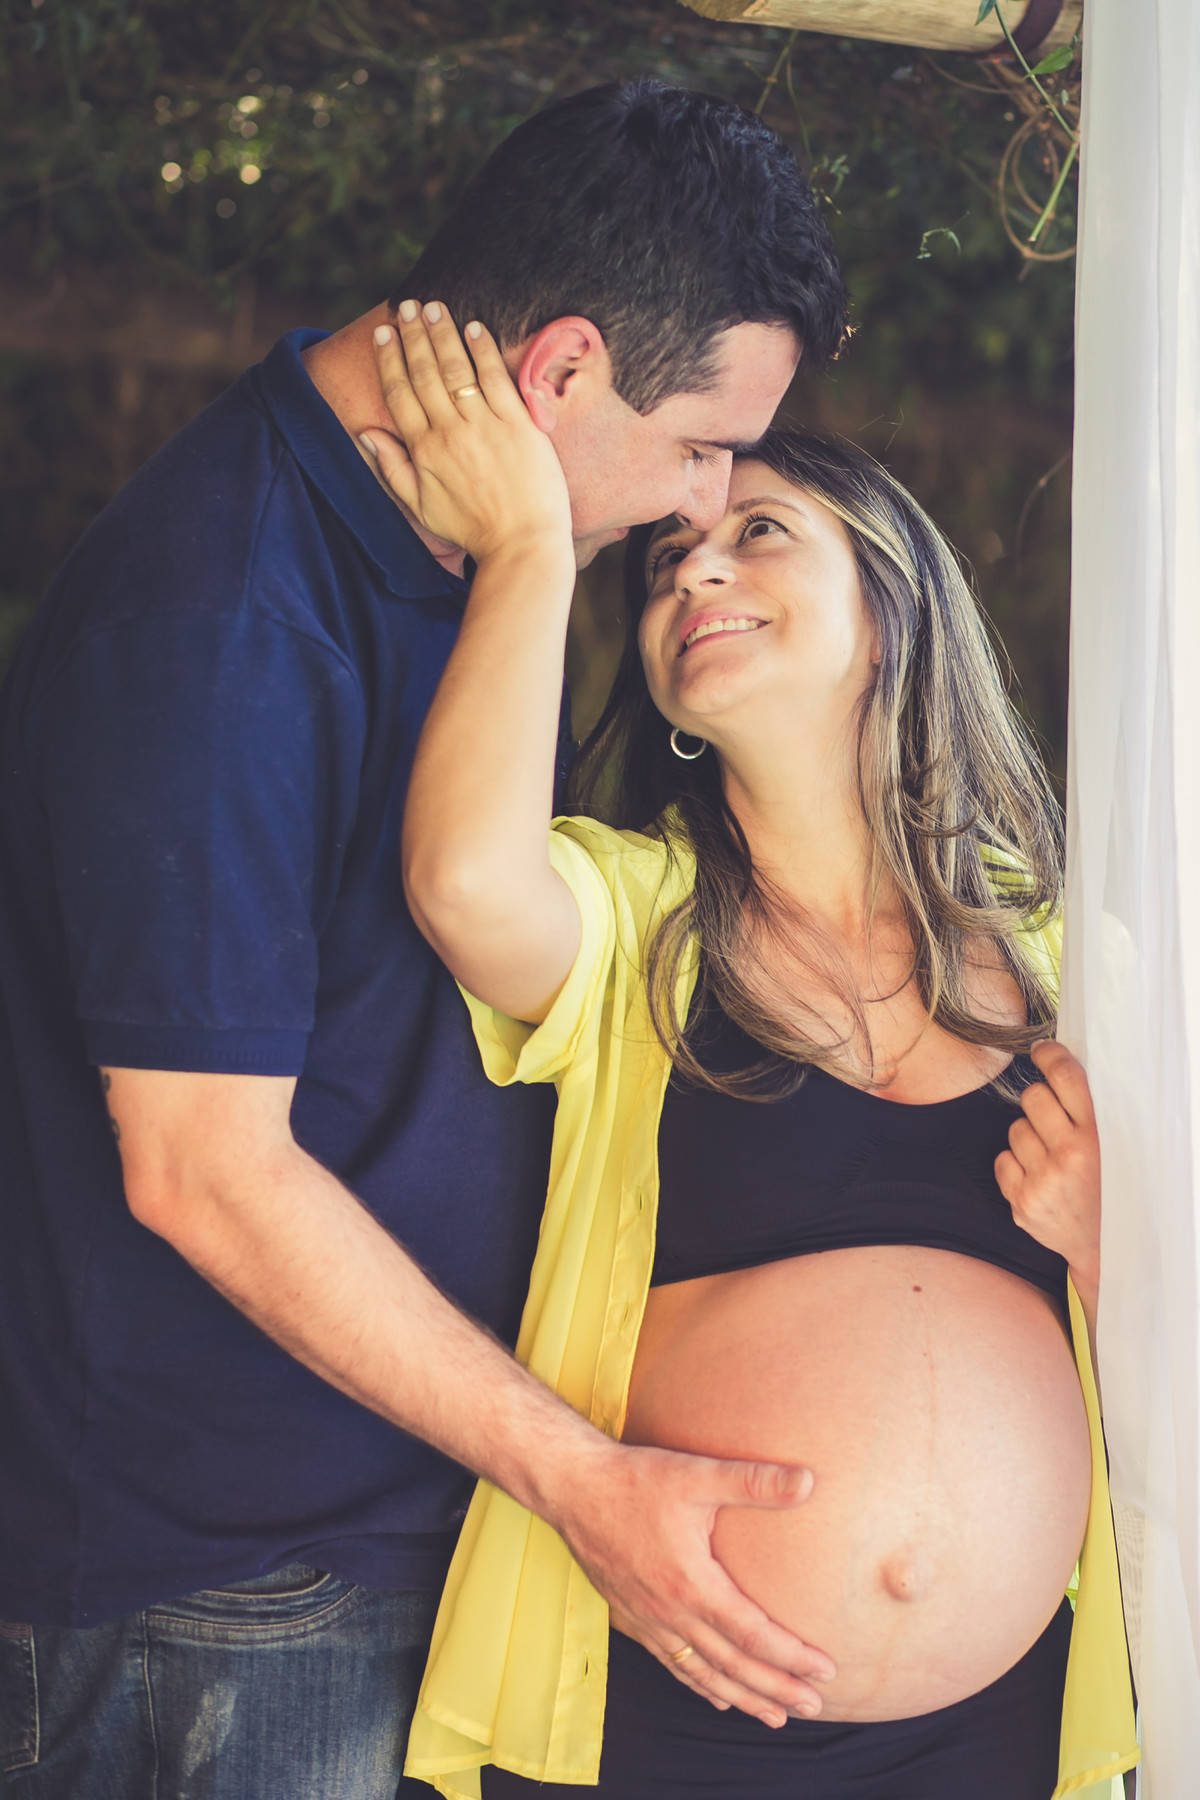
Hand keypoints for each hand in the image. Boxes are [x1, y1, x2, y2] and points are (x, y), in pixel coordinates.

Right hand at [362, 303, 572, 566]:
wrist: (521, 544)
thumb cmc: (472, 529)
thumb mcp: (421, 508)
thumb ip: (392, 469)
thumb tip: (366, 434)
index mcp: (424, 450)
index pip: (400, 393)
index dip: (390, 359)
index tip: (384, 333)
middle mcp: (450, 431)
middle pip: (425, 372)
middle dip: (413, 335)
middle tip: (407, 306)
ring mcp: (485, 424)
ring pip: (456, 368)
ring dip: (442, 333)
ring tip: (434, 307)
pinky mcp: (518, 423)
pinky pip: (496, 377)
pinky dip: (483, 349)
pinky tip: (473, 328)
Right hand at [551, 1437, 834, 1726]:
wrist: (573, 1489)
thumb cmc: (635, 1480)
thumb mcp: (698, 1474)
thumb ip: (754, 1482)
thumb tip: (807, 1481)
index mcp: (692, 1585)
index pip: (753, 1634)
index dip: (792, 1656)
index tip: (825, 1670)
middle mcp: (670, 1613)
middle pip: (732, 1666)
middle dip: (776, 1689)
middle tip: (813, 1706)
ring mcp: (647, 1621)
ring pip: (701, 1674)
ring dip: (742, 1697)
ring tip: (774, 1716)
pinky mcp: (629, 1618)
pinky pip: (671, 1664)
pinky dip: (699, 1684)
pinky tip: (715, 1696)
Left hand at [995, 1039, 1100, 1291]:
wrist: (1107, 1248)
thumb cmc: (1112, 1189)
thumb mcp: (1118, 1148)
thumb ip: (1093, 1113)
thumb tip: (1064, 1064)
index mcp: (1098, 1136)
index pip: (1066, 1077)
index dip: (1050, 1056)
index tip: (1043, 1051)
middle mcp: (1069, 1155)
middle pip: (1032, 1097)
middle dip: (1040, 1102)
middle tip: (1055, 1120)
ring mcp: (1043, 1180)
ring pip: (1015, 1128)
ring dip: (1029, 1137)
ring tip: (1051, 1157)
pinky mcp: (1022, 1202)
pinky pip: (1002, 1160)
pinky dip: (1015, 1165)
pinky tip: (1037, 1177)